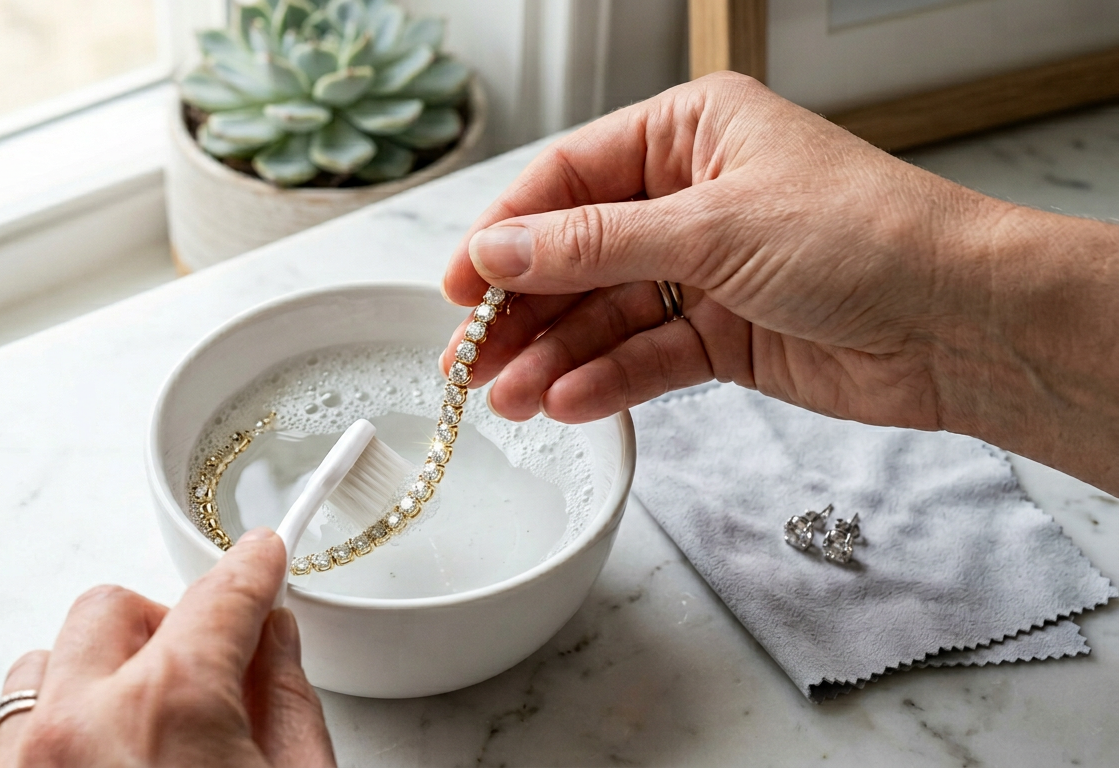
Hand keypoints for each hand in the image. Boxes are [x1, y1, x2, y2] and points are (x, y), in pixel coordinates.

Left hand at [0, 528, 335, 767]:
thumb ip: (285, 697)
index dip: (252, 569)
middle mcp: (80, 724)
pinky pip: (14, 719)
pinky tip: (106, 751)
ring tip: (147, 722)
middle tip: (212, 673)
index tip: (263, 558)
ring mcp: (30, 762)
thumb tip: (270, 639)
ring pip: (48, 658)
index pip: (219, 597)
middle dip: (168, 627)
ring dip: (99, 672)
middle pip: (115, 607)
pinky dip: (58, 718)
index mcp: (169, 707)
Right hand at [441, 73, 1118, 491]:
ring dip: (556, 356)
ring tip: (507, 398)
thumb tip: (497, 249)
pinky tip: (569, 402)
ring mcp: (707, 270)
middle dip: (523, 308)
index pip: (569, 179)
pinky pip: (647, 355)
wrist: (964, 324)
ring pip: (607, 313)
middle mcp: (693, 197)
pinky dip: (609, 380)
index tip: (459, 284)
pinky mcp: (725, 335)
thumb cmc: (867, 236)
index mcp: (690, 134)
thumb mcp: (711, 227)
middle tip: (467, 359)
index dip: (506, 232)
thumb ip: (593, 245)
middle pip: (578, 253)